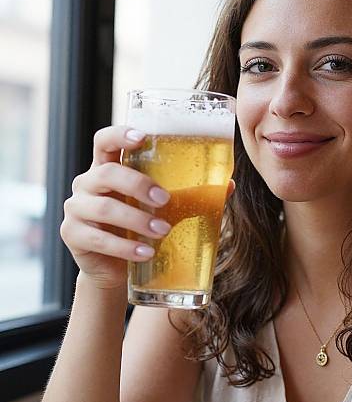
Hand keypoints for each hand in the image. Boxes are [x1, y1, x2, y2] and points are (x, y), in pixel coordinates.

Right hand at [60, 126, 235, 289]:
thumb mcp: (162, 208)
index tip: (142, 137)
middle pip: (107, 172)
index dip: (120, 135)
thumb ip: (189, 195)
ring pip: (103, 207)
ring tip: (162, 231)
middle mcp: (88, 182)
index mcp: (108, 167)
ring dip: (136, 220)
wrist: (116, 266)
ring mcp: (77, 208)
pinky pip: (97, 239)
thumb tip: (228, 185)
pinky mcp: (73, 235)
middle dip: (138, 184)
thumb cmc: (140, 227)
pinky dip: (125, 247)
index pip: (104, 141)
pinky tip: (146, 253)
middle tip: (165, 200)